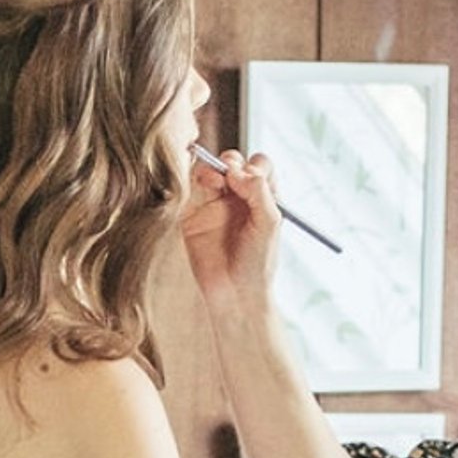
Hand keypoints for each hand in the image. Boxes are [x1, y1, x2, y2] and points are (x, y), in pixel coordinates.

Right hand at [180, 149, 282, 309]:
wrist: (234, 294)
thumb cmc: (257, 264)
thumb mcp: (269, 224)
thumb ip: (259, 192)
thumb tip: (238, 169)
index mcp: (260, 199)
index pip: (258, 165)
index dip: (253, 167)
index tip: (248, 181)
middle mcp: (237, 199)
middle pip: (232, 163)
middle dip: (231, 162)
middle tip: (230, 178)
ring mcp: (214, 205)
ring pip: (209, 171)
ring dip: (212, 168)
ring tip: (214, 181)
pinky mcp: (192, 215)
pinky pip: (189, 189)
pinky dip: (193, 180)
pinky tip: (202, 187)